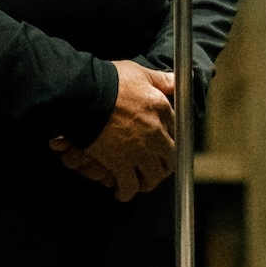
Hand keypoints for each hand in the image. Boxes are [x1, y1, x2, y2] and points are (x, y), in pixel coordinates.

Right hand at [48, 60, 175, 201]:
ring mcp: (139, 150)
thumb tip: (178, 80)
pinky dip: (126, 192)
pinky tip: (122, 193)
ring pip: (153, 176)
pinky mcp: (121, 164)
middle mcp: (155, 133)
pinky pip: (129, 186)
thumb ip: (161, 80)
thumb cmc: (111, 81)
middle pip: (169, 157)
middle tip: (157, 168)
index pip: (175, 129)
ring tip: (142, 184)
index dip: (169, 137)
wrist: (87, 95)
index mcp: (161, 109)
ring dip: (149, 182)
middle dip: (165, 165)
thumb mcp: (140, 73)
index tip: (163, 141)